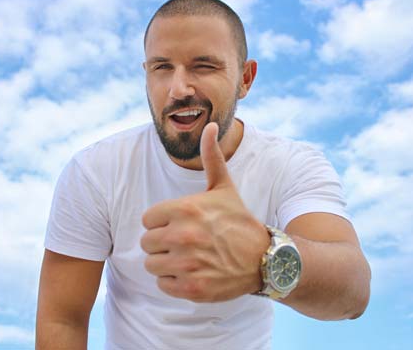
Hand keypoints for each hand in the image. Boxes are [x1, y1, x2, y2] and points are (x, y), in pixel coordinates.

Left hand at [140, 122, 269, 301]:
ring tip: (189, 258)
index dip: (163, 223)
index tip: (182, 225)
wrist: (265, 259)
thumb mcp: (224, 187)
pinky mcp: (191, 288)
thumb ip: (211, 156)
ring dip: (167, 264)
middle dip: (163, 244)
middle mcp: (182, 236)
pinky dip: (175, 282)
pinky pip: (162, 284)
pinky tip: (194, 273)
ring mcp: (187, 264)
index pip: (147, 219)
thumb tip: (210, 124)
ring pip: (152, 265)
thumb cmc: (239, 221)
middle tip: (186, 244)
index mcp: (184, 209)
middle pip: (147, 243)